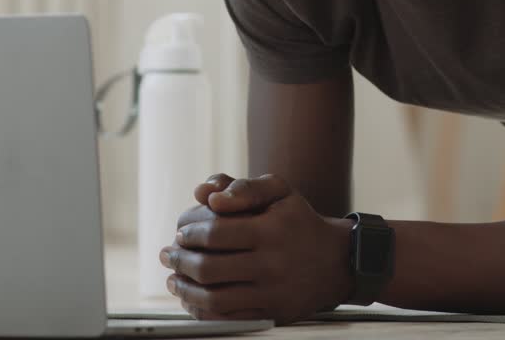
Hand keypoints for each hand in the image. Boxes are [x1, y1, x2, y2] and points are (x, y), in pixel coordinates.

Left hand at [161, 173, 353, 324]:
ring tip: (173, 279)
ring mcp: (272, 293)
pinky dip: (202, 311)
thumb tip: (208, 196)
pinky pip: (229, 318)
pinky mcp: (272, 314)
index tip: (180, 232)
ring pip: (215, 298)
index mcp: (270, 230)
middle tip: (167, 255)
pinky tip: (191, 300)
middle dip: (180, 261)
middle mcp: (271, 264)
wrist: (337, 262)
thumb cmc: (300, 221)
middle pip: (209, 268)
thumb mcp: (280, 191)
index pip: (215, 233)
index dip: (190, 233)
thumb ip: (244, 186)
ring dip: (185, 290)